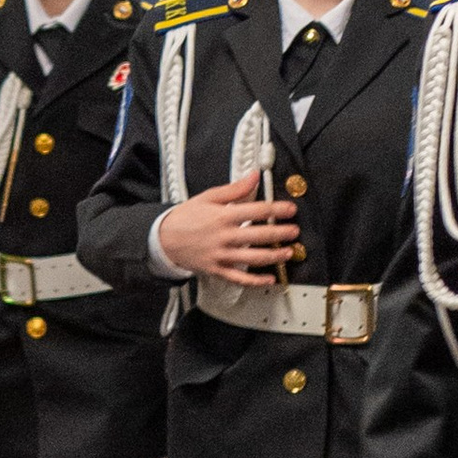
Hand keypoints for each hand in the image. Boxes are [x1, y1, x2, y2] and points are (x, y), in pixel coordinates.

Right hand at [155, 174, 300, 284]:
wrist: (163, 239)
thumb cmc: (186, 217)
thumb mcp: (208, 197)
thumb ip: (234, 189)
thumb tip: (254, 176)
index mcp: (223, 216)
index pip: (256, 211)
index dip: (277, 210)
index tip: (290, 210)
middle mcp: (224, 236)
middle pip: (259, 235)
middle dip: (280, 233)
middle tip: (294, 231)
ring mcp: (221, 255)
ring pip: (253, 258)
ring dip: (274, 256)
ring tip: (288, 252)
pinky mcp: (217, 270)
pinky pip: (239, 278)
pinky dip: (255, 281)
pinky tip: (270, 278)